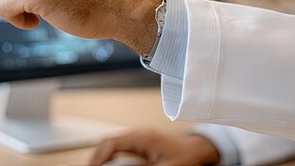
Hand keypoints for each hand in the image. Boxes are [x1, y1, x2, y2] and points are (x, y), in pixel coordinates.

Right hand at [90, 129, 221, 165]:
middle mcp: (137, 135)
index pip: (110, 143)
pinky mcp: (140, 146)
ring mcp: (138, 139)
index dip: (98, 157)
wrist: (198, 149)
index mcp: (141, 137)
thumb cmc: (186, 155)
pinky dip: (112, 159)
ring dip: (104, 158)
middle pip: (107, 143)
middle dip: (97, 158)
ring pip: (112, 147)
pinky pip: (120, 150)